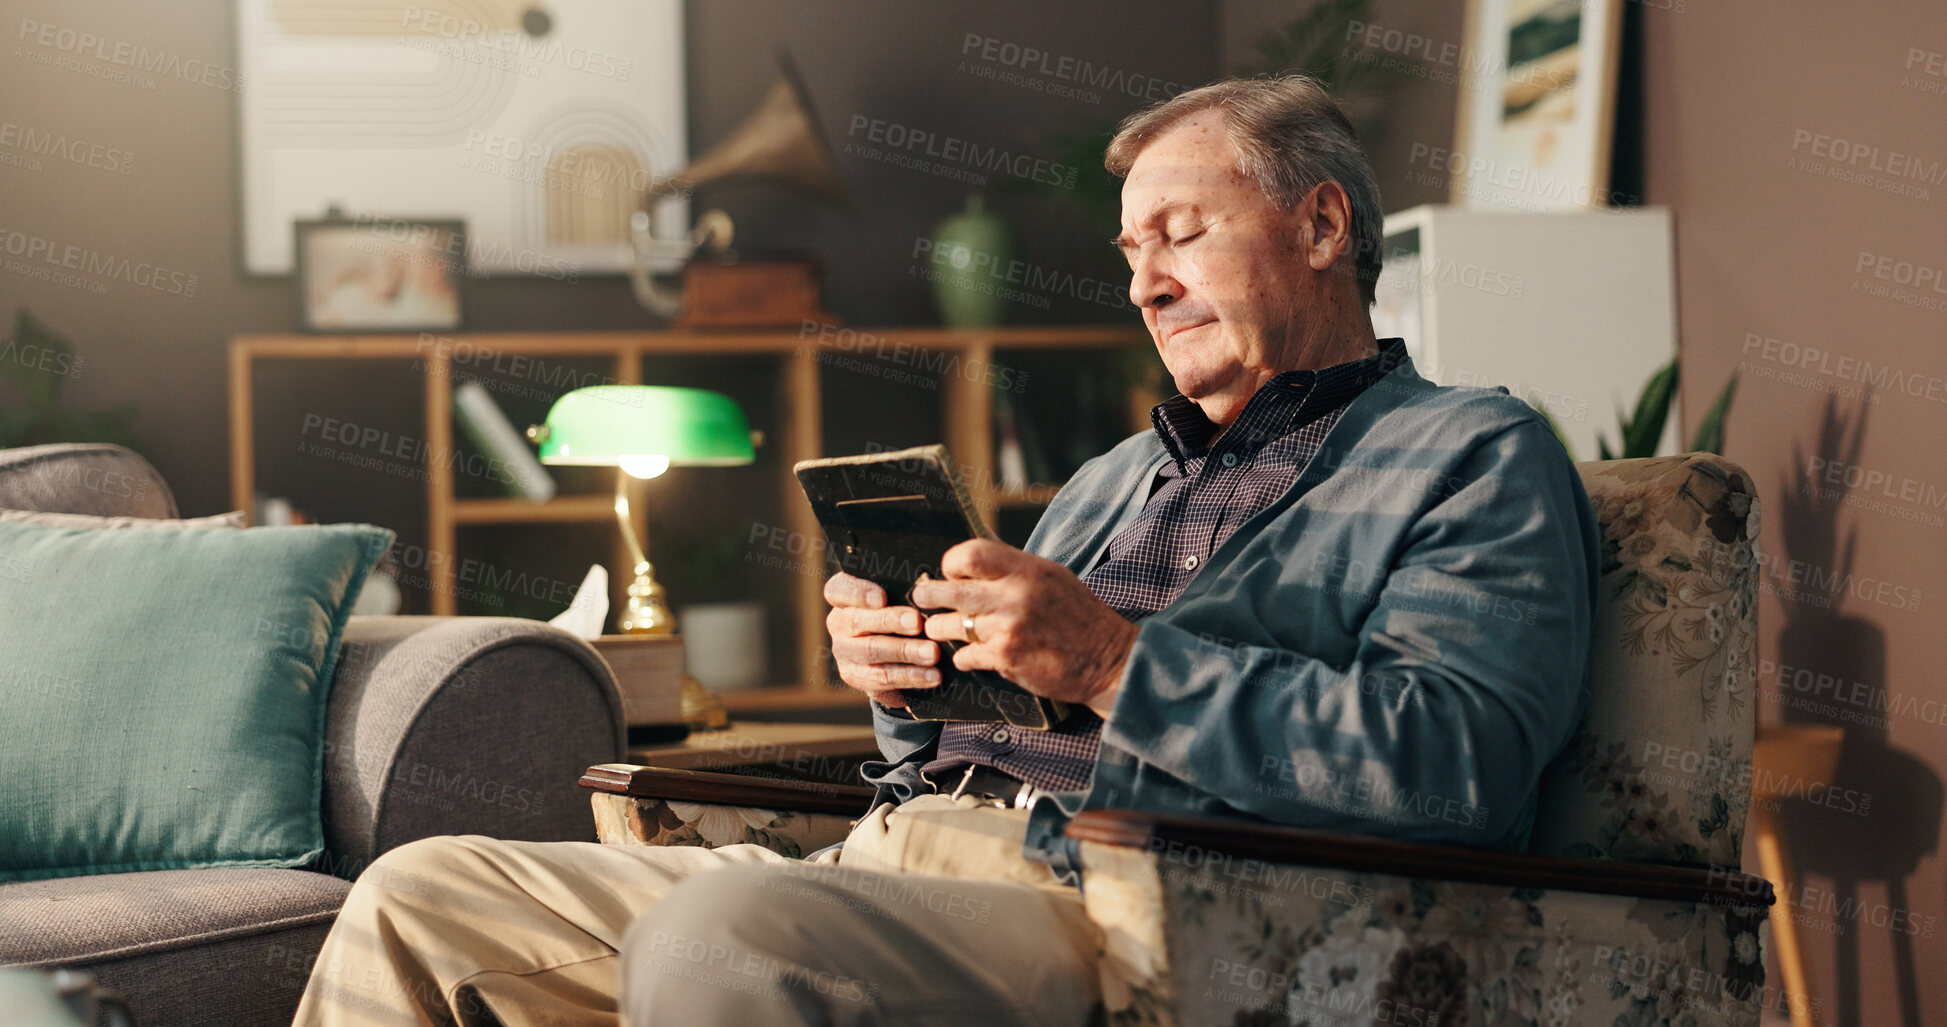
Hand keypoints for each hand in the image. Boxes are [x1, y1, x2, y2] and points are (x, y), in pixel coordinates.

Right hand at [824, 571, 939, 709]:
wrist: (892, 649)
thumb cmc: (899, 608)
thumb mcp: (897, 595)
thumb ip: (904, 591)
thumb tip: (927, 590)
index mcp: (843, 596)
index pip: (838, 589)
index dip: (858, 593)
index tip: (881, 598)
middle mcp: (838, 623)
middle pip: (857, 621)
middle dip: (890, 622)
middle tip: (917, 623)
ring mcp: (843, 652)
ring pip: (872, 652)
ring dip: (905, 653)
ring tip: (932, 654)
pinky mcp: (854, 677)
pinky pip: (882, 679)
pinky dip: (910, 677)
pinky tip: (932, 675)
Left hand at [912, 539, 1137, 717]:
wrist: (1108, 660)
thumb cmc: (1079, 615)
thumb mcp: (1051, 576)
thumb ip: (1012, 561)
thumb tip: (979, 537)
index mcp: (1028, 569)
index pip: (971, 553)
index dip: (952, 562)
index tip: (948, 571)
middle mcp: (1017, 595)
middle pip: (951, 589)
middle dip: (929, 594)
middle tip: (920, 597)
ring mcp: (1010, 628)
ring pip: (952, 625)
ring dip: (941, 629)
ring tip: (938, 629)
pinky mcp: (1007, 659)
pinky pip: (966, 655)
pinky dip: (963, 657)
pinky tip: (968, 656)